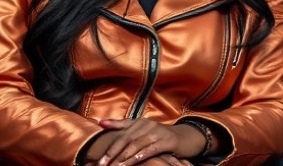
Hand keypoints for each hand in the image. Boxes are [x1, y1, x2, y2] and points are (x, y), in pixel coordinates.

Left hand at [84, 118, 205, 165]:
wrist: (186, 137)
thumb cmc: (160, 136)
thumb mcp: (142, 130)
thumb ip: (122, 126)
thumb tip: (100, 122)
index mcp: (139, 122)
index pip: (120, 132)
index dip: (108, 144)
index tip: (96, 156)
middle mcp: (147, 125)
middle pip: (126, 139)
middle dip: (113, 152)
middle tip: (102, 164)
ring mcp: (158, 132)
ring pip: (136, 145)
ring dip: (124, 157)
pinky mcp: (167, 141)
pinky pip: (150, 149)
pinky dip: (139, 156)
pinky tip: (131, 163)